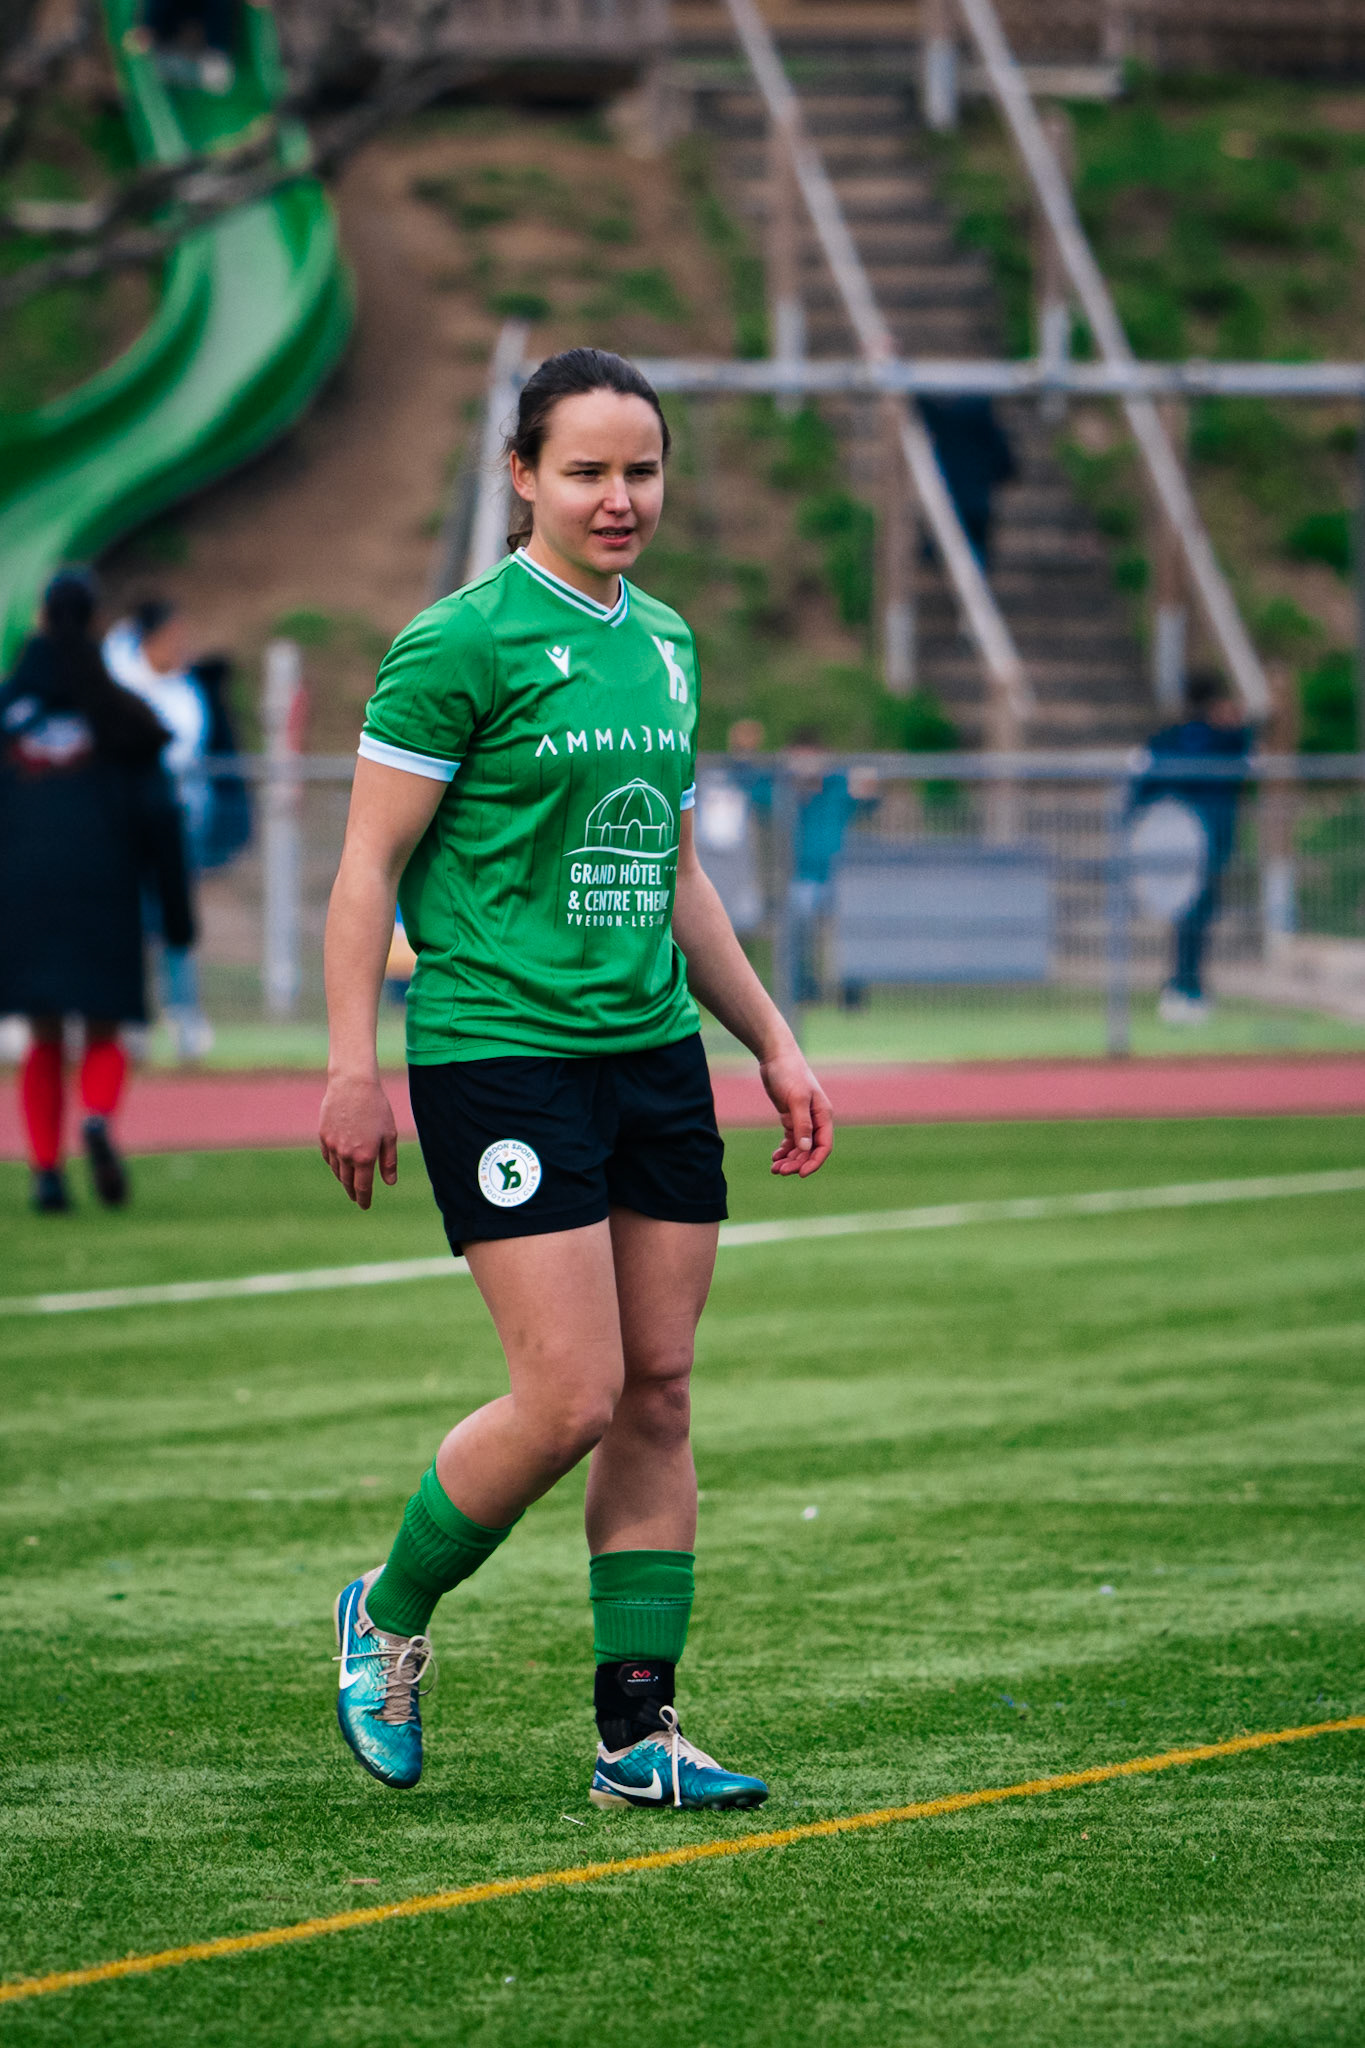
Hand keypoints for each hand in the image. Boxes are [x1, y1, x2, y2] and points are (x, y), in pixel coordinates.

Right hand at [319, 1073, 397, 1207]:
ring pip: (336, 1170)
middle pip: (347, 1181)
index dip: (364, 1199)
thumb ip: (389, 1161)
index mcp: (365, 1157)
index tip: (365, 1206)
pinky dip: (334, 1164)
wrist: (353, 1085)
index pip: (362, 1187)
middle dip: (353, 1192)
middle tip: (356, 1198)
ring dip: (343, 1179)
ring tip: (349, 1182)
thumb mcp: (389, 1135)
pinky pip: (328, 1157)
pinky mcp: (323, 1136)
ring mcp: (332, 1146)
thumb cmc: (377, 1108)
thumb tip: (389, 1182)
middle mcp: (346, 1155)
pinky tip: (339, 1165)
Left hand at [759, 1040, 833, 1177]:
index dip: (814, 1162)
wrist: (776, 1056)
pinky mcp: (791, 1116)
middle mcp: (816, 1119)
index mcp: (823, 1115)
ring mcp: (803, 1119)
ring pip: (799, 1147)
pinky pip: (791, 1139)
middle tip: (779, 1171)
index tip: (801, 1174)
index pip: (824, 1146)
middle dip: (797, 1162)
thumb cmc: (789, 1073)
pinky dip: (784, 1149)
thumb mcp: (796, 1099)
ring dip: (789, 1159)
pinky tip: (775, 1156)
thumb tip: (806, 1148)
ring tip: (774, 1168)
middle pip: (810, 1149)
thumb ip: (802, 1124)